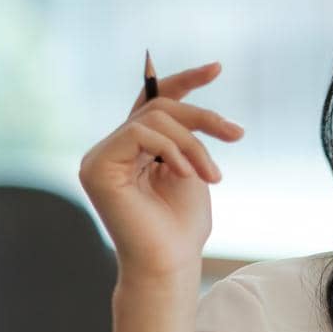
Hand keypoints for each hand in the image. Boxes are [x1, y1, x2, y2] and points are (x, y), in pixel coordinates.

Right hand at [77, 61, 244, 281]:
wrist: (170, 263)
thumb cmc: (182, 226)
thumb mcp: (193, 169)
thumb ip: (184, 136)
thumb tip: (187, 100)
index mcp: (135, 149)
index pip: (153, 101)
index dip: (184, 81)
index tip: (217, 68)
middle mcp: (112, 148)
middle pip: (159, 105)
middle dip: (203, 118)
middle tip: (236, 135)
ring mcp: (100, 156)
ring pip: (155, 117)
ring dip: (194, 143)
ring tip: (212, 175)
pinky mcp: (96, 167)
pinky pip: (140, 133)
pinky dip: (172, 150)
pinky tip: (186, 175)